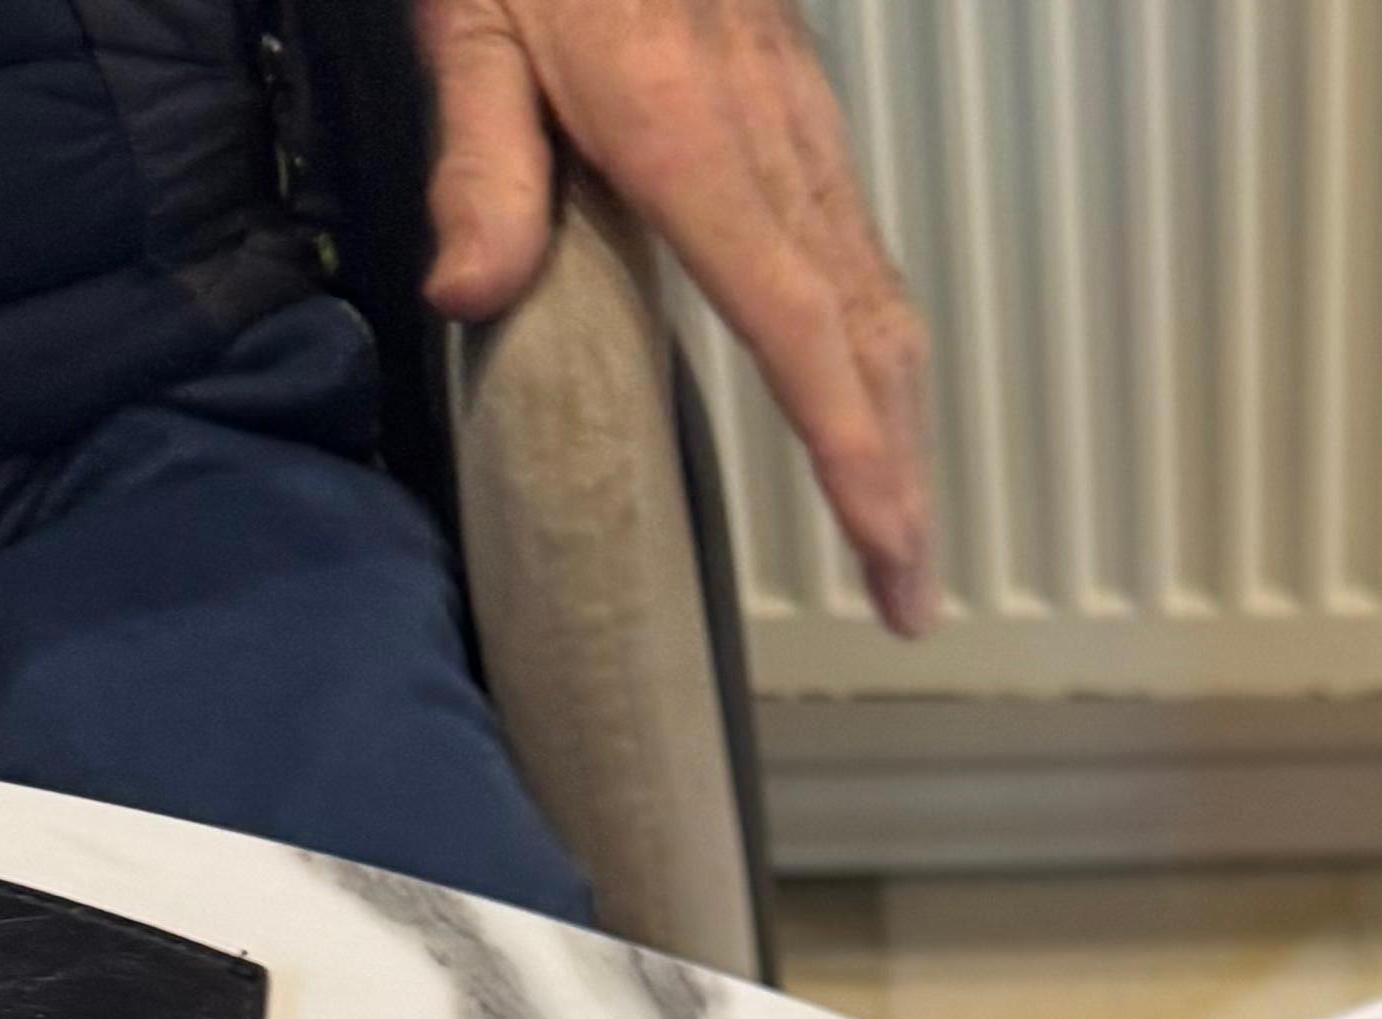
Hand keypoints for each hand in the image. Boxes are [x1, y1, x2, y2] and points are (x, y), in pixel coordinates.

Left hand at [416, 0, 937, 635]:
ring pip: (878, 290)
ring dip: (903, 419)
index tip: (890, 556)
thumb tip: (470, 294)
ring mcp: (798, 111)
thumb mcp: (470, 19)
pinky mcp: (797, 92)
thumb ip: (480, 157)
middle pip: (867, 331)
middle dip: (900, 474)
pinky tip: (870, 388)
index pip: (798, 323)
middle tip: (911, 598)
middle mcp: (770, 134)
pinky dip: (878, 341)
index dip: (854, 451)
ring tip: (903, 527)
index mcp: (686, 133)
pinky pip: (857, 239)